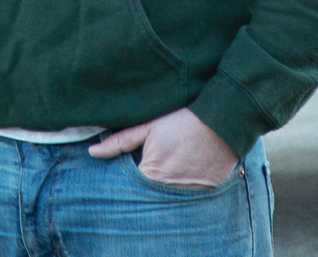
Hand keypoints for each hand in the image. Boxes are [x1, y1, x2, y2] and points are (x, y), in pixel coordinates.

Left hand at [89, 107, 237, 187]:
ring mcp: (189, 193)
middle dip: (147, 187)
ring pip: (168, 198)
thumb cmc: (184, 120)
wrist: (224, 119)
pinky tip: (188, 171)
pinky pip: (189, 197)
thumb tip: (93, 152)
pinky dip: (185, 187)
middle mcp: (169, 190)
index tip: (133, 170)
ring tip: (172, 166)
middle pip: (149, 197)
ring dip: (166, 188)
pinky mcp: (206, 192)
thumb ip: (120, 141)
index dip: (128, 182)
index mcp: (151, 175)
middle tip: (157, 165)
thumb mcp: (150, 126)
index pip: (129, 190)